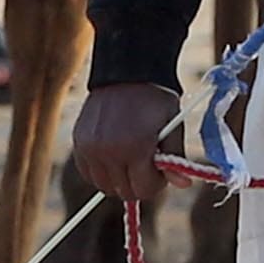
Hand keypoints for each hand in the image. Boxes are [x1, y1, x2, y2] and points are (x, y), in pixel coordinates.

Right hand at [72, 81, 178, 216]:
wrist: (127, 71)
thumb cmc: (155, 99)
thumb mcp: (172, 126)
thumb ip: (175, 159)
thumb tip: (184, 185)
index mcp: (135, 147)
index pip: (144, 189)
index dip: (156, 183)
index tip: (160, 169)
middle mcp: (109, 151)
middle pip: (124, 191)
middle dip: (139, 183)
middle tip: (146, 164)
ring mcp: (90, 148)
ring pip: (104, 186)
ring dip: (119, 179)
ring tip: (129, 159)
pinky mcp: (79, 142)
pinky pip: (88, 173)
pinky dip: (101, 171)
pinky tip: (113, 157)